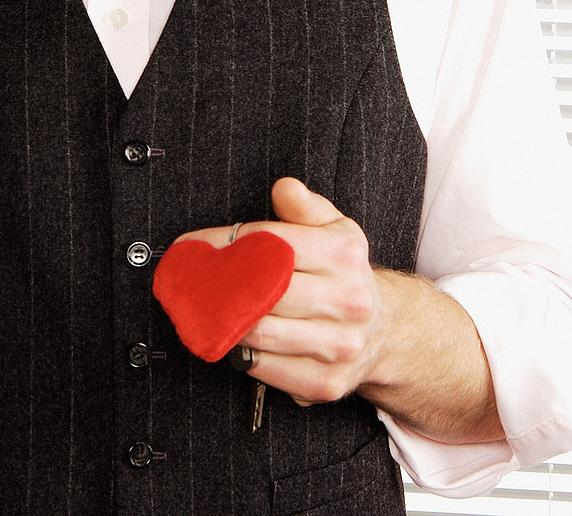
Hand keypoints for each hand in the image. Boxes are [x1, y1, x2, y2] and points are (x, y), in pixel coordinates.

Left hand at [176, 177, 389, 405]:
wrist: (383, 332)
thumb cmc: (344, 272)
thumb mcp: (335, 229)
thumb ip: (305, 206)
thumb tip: (284, 187)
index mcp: (344, 255)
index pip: (271, 244)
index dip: (225, 243)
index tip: (193, 247)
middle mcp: (348, 300)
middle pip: (263, 291)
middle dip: (217, 285)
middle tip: (187, 281)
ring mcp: (339, 346)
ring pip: (261, 333)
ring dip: (223, 322)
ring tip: (201, 309)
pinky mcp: (325, 384)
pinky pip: (266, 368)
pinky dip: (241, 355)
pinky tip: (231, 338)